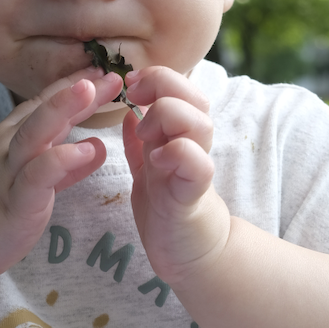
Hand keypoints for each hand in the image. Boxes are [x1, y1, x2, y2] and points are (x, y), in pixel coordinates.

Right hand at [0, 68, 123, 282]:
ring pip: (33, 134)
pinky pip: (36, 176)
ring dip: (62, 109)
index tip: (102, 68)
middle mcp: (5, 148)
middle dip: (73, 88)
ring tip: (91, 90)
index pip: (42, 103)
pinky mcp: (13, 202)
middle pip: (40, 110)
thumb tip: (99, 146)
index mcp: (9, 139)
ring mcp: (6, 173)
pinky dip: (61, 160)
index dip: (70, 84)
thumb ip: (65, 165)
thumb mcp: (32, 181)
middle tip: (108, 72)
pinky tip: (88, 150)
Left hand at [122, 67, 230, 286]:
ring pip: (200, 122)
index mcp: (178, 134)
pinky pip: (199, 164)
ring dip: (168, 117)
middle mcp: (191, 144)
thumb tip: (128, 112)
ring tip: (146, 135)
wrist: (186, 251)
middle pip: (195, 95)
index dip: (156, 76)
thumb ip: (139, 141)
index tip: (129, 86)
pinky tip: (157, 160)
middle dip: (162, 86)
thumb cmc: (167, 208)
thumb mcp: (147, 168)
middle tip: (135, 100)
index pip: (180, 85)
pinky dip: (178, 154)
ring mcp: (195, 166)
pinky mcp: (193, 193)